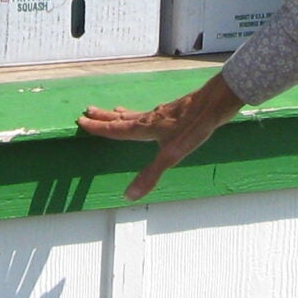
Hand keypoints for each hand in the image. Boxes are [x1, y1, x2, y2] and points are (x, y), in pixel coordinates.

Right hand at [77, 74, 243, 200]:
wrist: (216, 102)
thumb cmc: (195, 127)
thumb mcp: (172, 155)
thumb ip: (151, 175)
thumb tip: (128, 195)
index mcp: (145, 128)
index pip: (117, 129)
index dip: (99, 128)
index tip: (82, 122)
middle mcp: (150, 119)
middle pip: (122, 118)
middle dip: (104, 118)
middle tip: (88, 111)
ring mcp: (162, 114)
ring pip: (135, 114)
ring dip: (120, 114)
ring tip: (111, 111)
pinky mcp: (174, 112)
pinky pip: (148, 114)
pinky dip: (138, 114)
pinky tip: (147, 116)